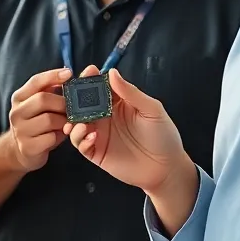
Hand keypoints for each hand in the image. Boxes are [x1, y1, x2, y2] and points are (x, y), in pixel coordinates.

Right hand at [8, 66, 94, 171]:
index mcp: (19, 97)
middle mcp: (17, 112)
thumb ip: (55, 88)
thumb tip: (74, 72)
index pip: (35, 81)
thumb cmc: (39, 122)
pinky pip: (50, 138)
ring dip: (63, 121)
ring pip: (49, 119)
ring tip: (67, 123)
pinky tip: (59, 135)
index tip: (69, 73)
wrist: (25, 150)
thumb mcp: (43, 104)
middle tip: (73, 107)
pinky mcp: (27, 147)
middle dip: (62, 102)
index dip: (53, 75)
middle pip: (43, 99)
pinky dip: (59, 136)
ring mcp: (20, 130)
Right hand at [65, 69, 190, 193]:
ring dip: (73, 121)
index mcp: (117, 103)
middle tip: (74, 98)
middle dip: (75, 98)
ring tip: (80, 123)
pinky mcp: (96, 152)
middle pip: (83, 103)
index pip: (99, 86)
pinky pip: (80, 144)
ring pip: (76, 123)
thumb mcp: (151, 109)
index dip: (92, 78)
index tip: (88, 72)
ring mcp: (98, 134)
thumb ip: (131, 92)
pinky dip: (80, 139)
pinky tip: (92, 137)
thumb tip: (112, 73)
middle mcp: (104, 116)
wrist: (166, 168)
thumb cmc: (163, 136)